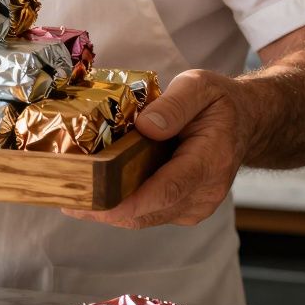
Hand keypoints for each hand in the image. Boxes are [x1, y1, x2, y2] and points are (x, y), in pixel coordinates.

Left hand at [62, 70, 248, 228]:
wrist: (244, 124)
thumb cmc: (219, 103)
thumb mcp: (201, 86)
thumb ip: (175, 104)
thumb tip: (146, 126)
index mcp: (211, 161)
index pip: (167, 189)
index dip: (127, 201)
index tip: (92, 201)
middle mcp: (204, 192)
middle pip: (147, 211)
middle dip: (102, 207)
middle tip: (60, 193)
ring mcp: (194, 206)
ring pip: (141, 218)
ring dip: (105, 209)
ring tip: (67, 191)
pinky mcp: (183, 209)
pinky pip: (145, 213)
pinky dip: (118, 205)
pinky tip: (92, 190)